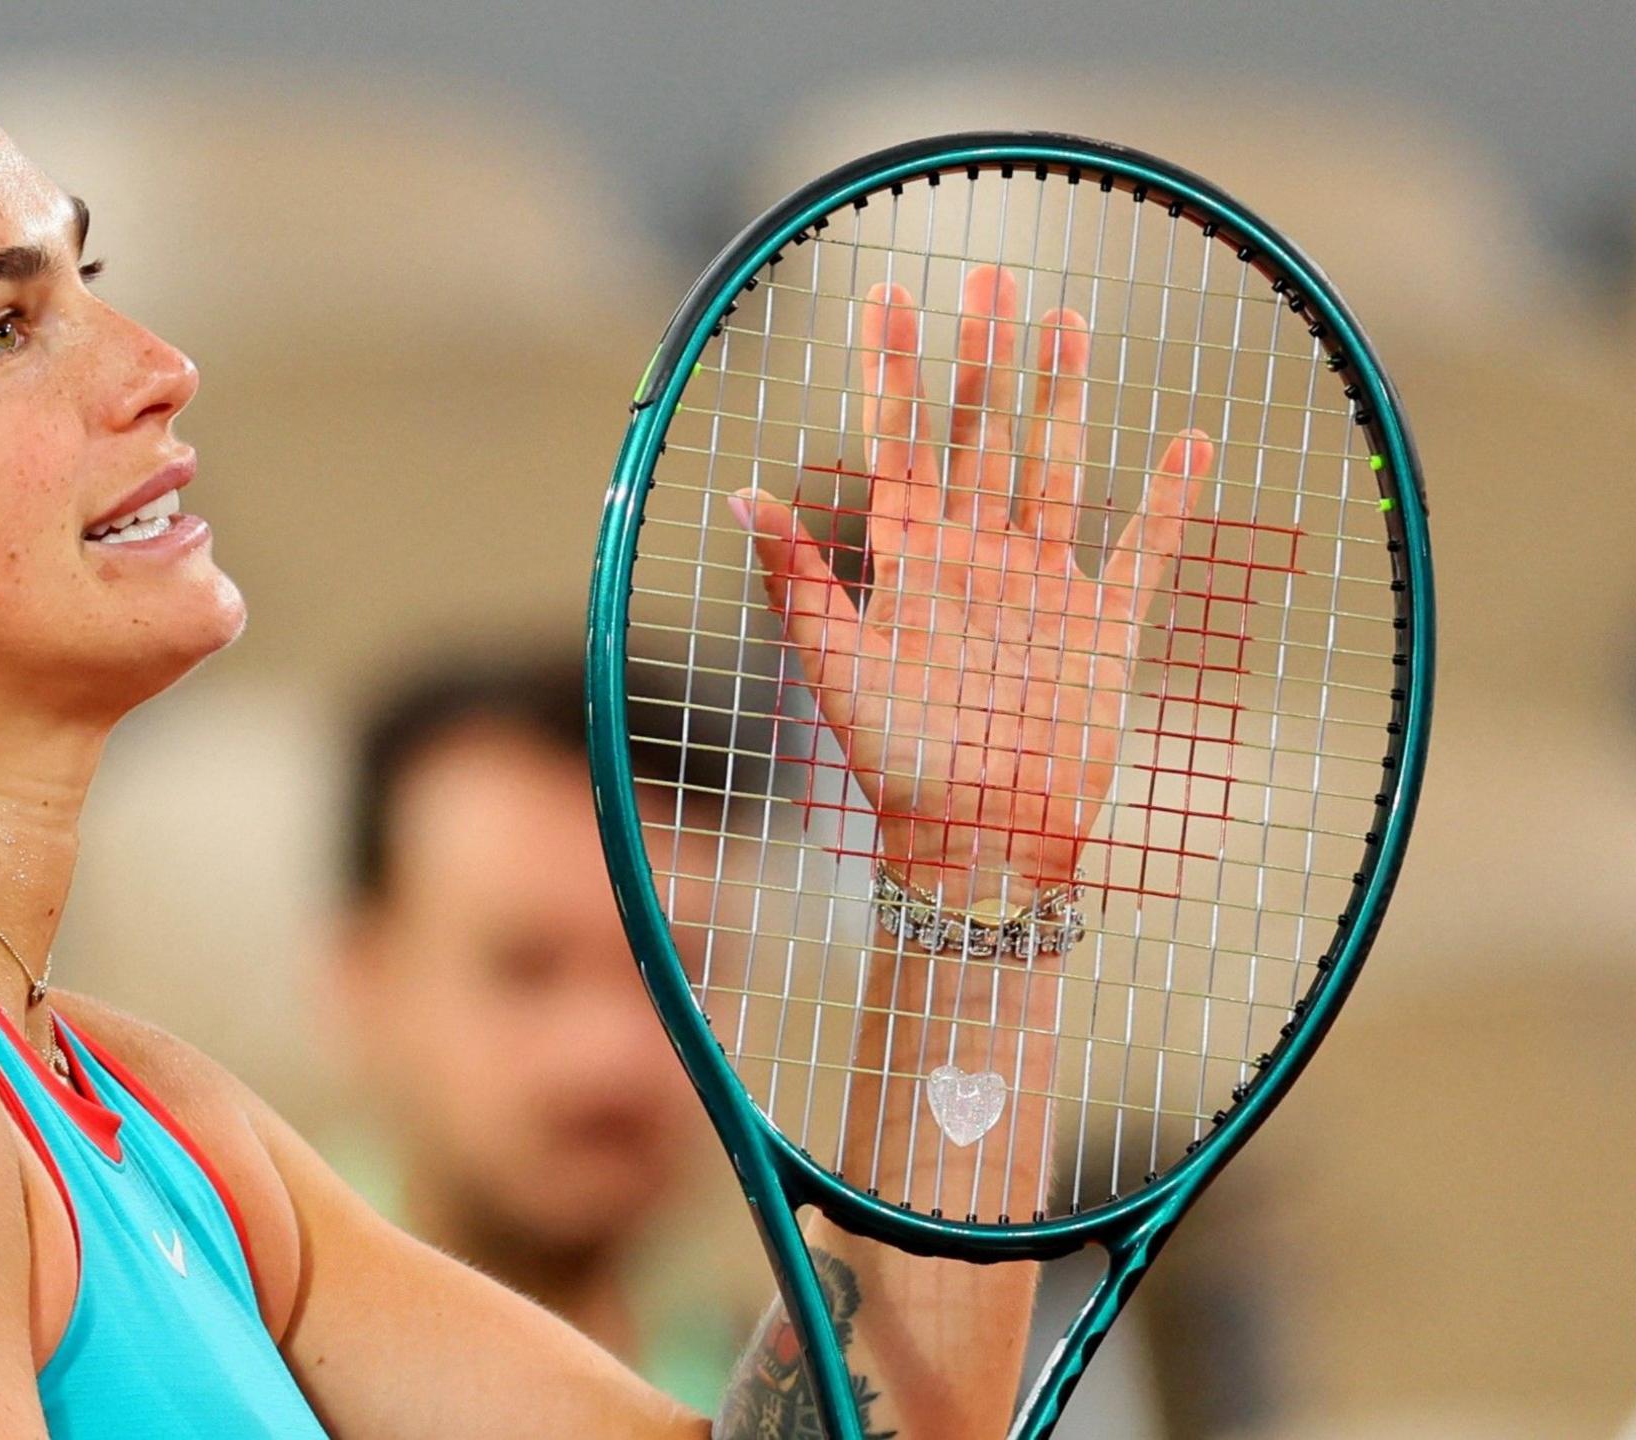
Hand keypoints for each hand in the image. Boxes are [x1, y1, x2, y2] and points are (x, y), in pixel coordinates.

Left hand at [729, 264, 1210, 904]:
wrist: (978, 845)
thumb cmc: (898, 766)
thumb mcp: (836, 669)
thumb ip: (794, 582)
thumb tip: (738, 495)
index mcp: (910, 565)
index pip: (900, 445)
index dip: (894, 373)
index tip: (888, 295)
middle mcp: (976, 561)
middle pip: (981, 436)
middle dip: (982, 358)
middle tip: (988, 274)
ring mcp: (1042, 588)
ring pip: (1054, 469)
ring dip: (1062, 400)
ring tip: (1068, 321)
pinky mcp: (1102, 630)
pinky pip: (1142, 554)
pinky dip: (1166, 506)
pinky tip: (1187, 446)